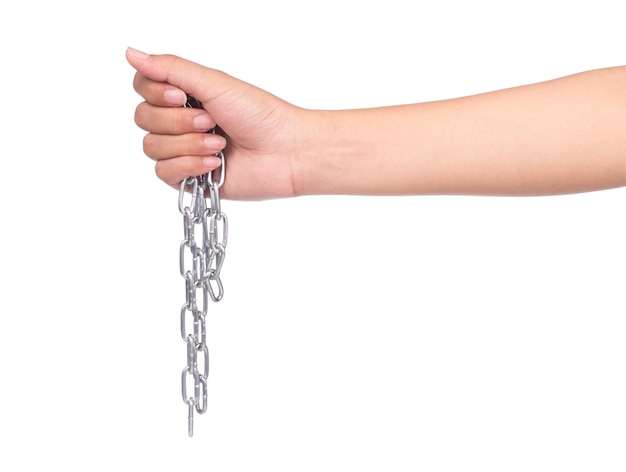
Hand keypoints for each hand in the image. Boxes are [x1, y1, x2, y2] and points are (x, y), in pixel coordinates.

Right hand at [127, 47, 304, 199]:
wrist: (286, 152)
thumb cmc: (259, 115)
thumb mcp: (214, 83)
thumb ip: (170, 68)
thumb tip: (130, 53)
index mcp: (186, 95)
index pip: (143, 88)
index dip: (155, 93)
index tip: (181, 96)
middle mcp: (181, 121)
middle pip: (143, 118)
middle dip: (177, 121)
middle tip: (211, 120)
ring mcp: (184, 150)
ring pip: (151, 147)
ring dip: (187, 144)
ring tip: (219, 143)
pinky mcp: (189, 178)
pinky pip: (163, 173)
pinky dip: (189, 166)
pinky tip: (215, 163)